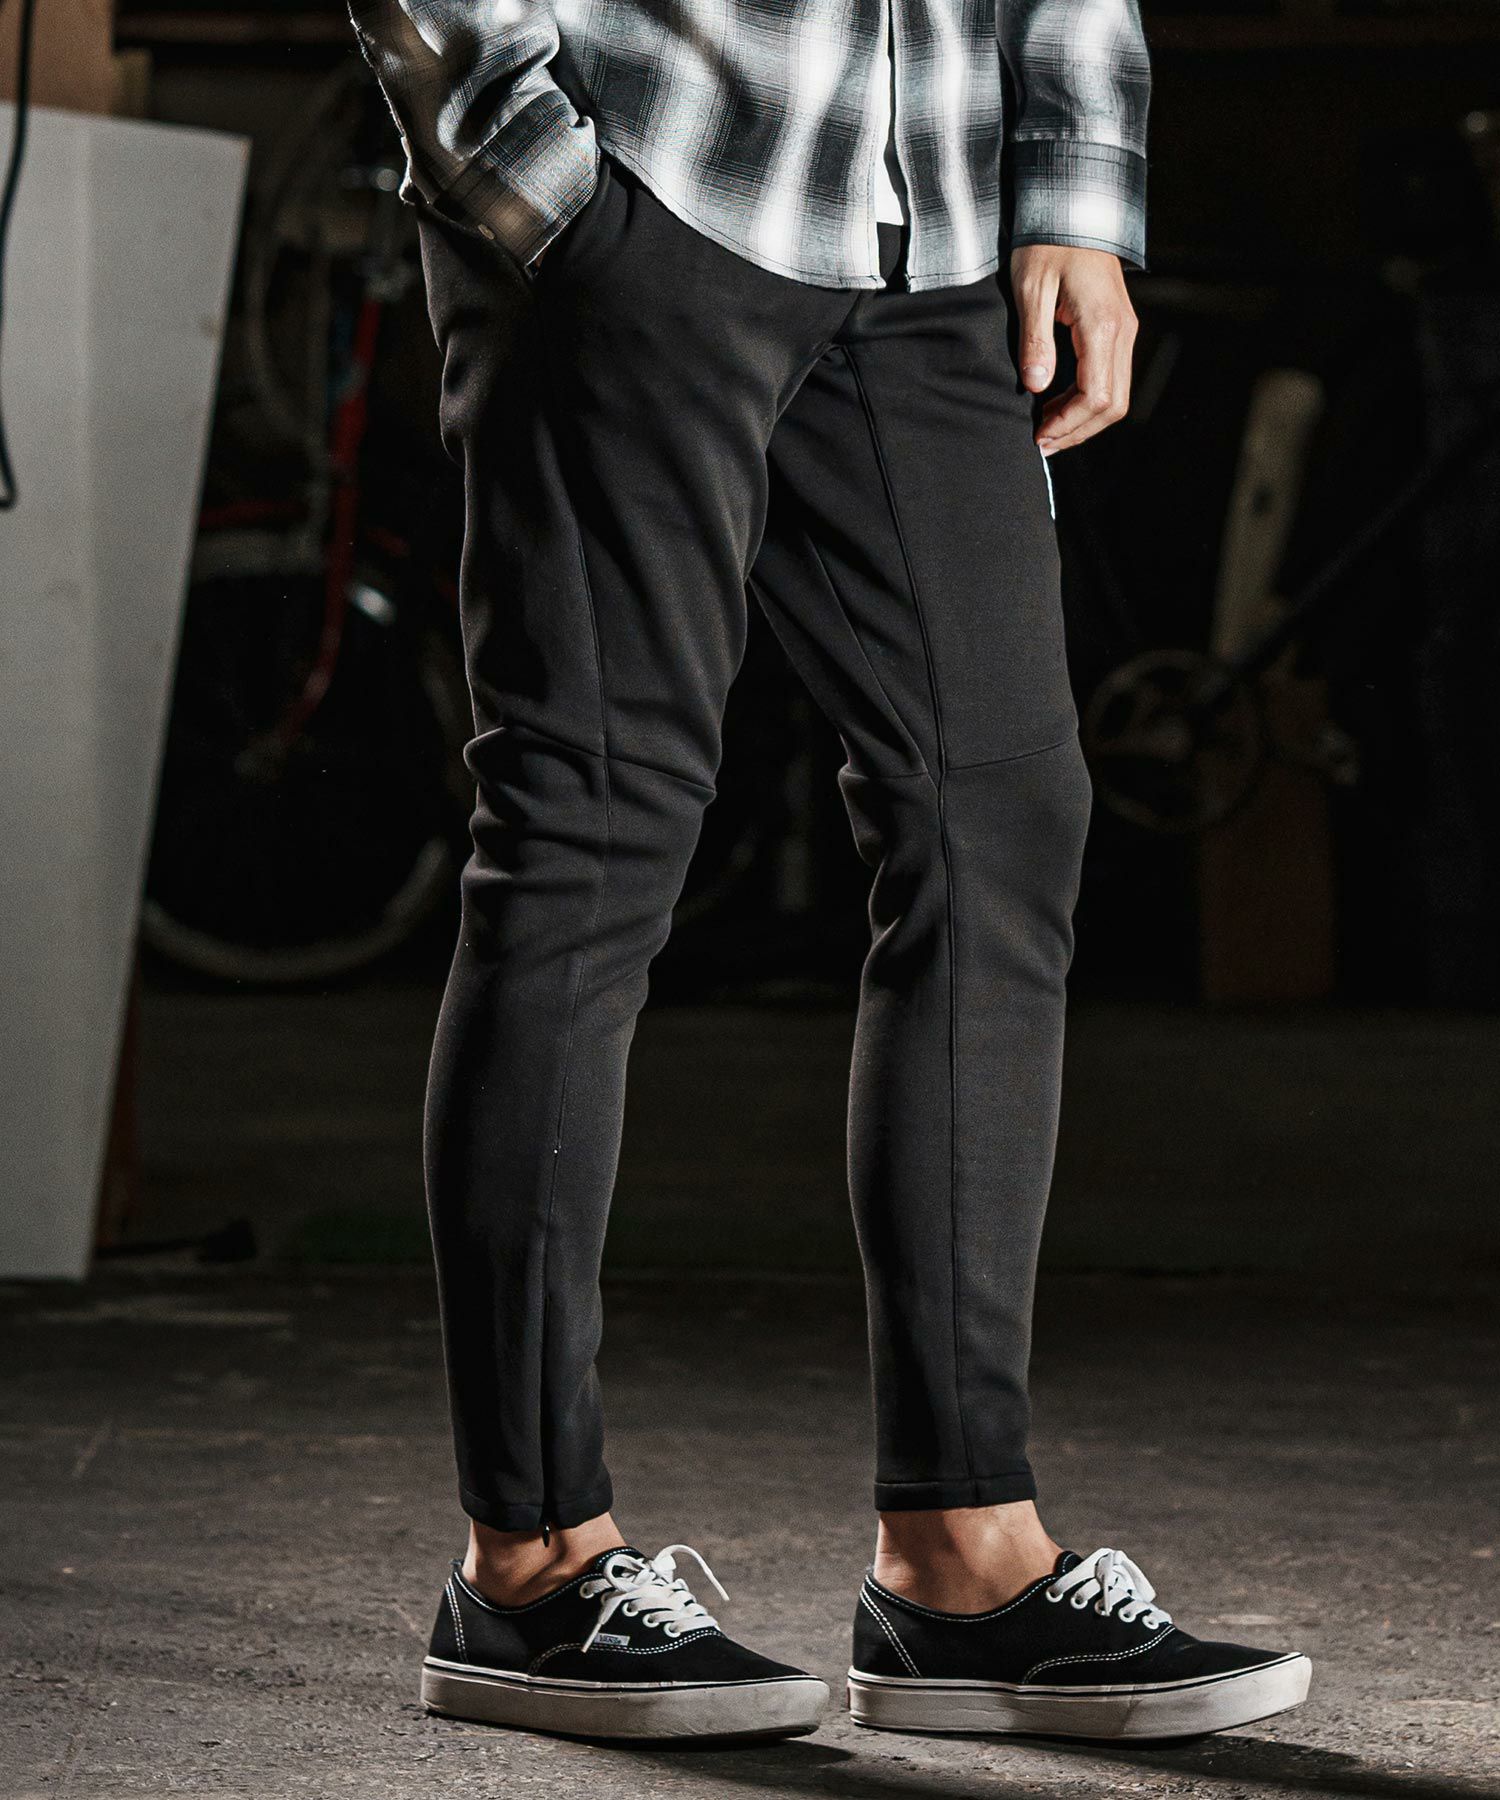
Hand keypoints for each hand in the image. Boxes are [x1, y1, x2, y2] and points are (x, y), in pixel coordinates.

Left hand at [1010, 245, 1137, 455]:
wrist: (1074, 207)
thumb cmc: (1048, 241)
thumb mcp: (1031, 288)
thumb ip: (1035, 340)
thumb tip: (1037, 386)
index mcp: (1103, 325)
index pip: (1096, 396)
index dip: (1068, 424)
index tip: (1039, 436)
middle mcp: (1123, 332)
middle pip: (1114, 405)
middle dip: (1078, 430)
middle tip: (1042, 441)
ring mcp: (1124, 330)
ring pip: (1117, 396)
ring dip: (1083, 419)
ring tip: (1047, 427)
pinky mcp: (1118, 328)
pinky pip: (1111, 378)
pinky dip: (1087, 400)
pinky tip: (1057, 402)